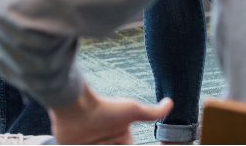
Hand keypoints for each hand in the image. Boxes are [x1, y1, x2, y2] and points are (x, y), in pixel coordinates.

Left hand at [50, 85, 172, 143]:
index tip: (124, 143)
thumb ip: (151, 112)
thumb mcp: (131, 110)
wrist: (74, 106)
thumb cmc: (104, 107)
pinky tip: (89, 144)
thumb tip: (170, 103)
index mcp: (122, 142)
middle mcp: (108, 145)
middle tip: (108, 143)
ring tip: (97, 143)